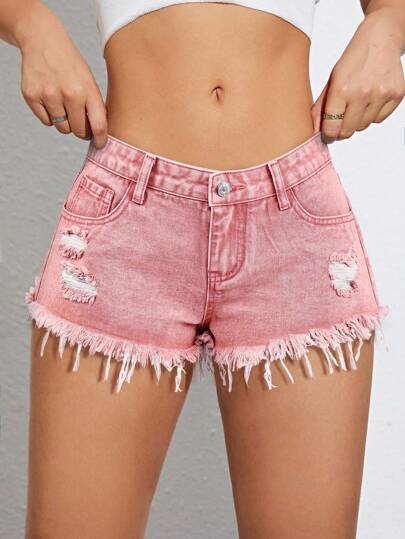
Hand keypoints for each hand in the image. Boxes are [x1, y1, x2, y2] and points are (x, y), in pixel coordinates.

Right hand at [16, 2, 107, 148]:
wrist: (43, 40)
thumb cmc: (71, 65)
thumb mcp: (89, 80)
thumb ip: (94, 105)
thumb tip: (99, 134)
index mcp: (87, 89)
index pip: (98, 125)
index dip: (101, 139)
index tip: (101, 145)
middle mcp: (69, 93)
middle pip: (78, 131)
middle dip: (81, 130)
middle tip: (81, 123)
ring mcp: (49, 95)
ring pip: (62, 128)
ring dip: (65, 123)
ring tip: (64, 106)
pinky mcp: (32, 96)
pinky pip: (46, 121)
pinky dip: (50, 116)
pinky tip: (51, 100)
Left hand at [312, 8, 404, 142]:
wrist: (381, 38)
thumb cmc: (354, 59)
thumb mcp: (332, 80)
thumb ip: (321, 107)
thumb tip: (314, 131)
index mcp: (342, 89)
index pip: (331, 127)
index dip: (328, 135)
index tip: (327, 135)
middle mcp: (362, 93)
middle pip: (348, 131)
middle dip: (341, 130)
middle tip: (340, 122)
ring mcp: (381, 94)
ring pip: (363, 126)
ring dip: (358, 121)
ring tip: (357, 103)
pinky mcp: (396, 95)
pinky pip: (379, 119)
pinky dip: (373, 114)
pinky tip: (371, 99)